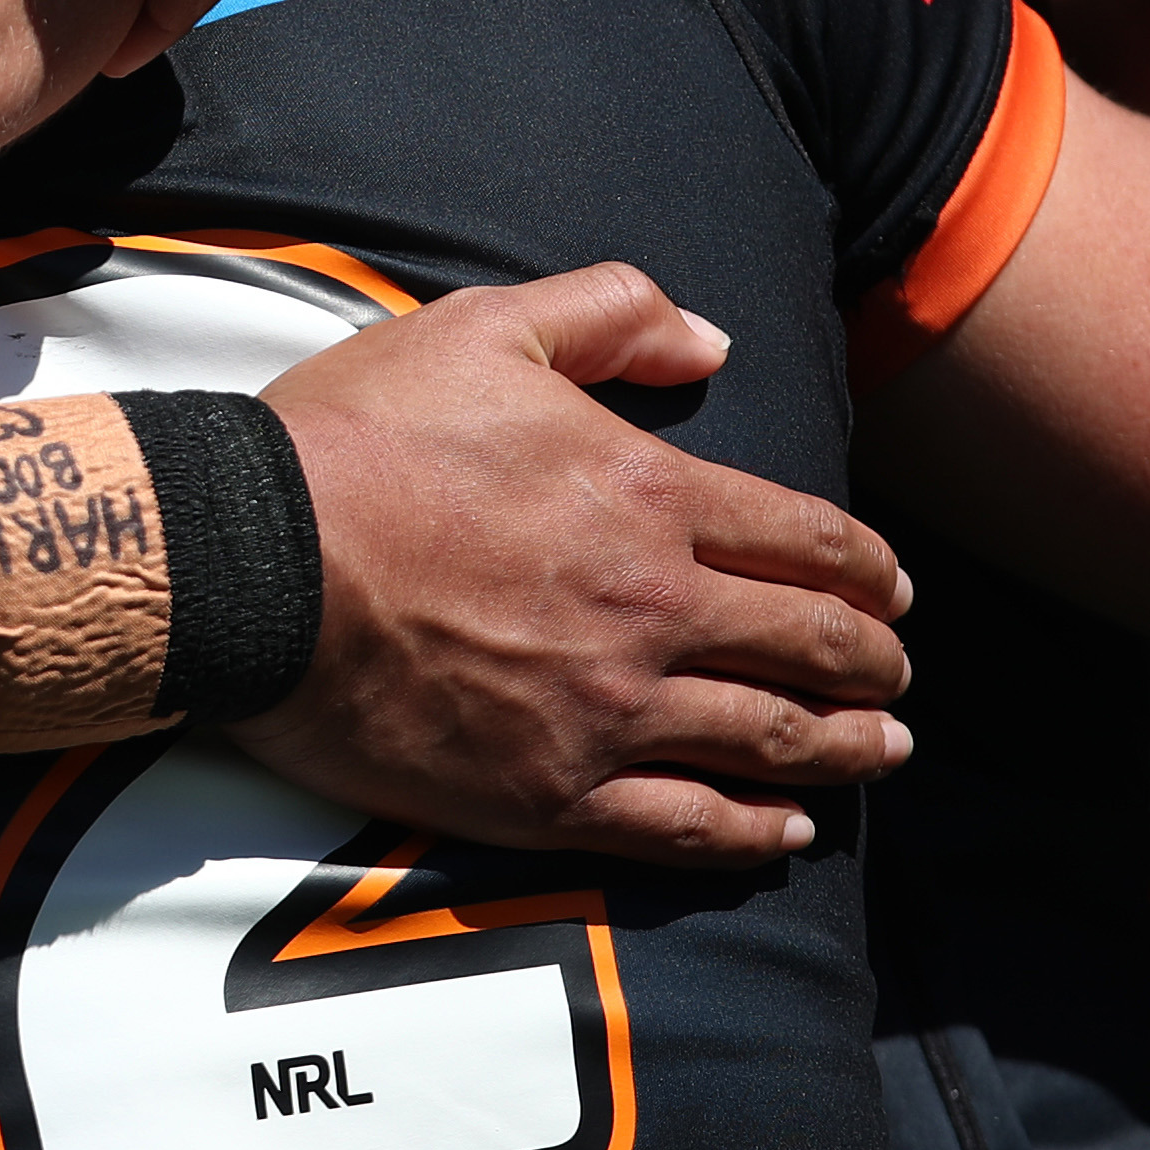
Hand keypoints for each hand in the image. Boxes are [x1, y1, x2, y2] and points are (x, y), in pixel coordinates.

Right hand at [224, 265, 914, 867]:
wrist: (251, 562)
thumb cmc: (358, 439)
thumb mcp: (483, 331)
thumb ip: (611, 314)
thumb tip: (715, 340)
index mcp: (651, 500)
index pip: (810, 542)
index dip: (870, 571)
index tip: (893, 590)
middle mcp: (654, 614)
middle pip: (812, 648)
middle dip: (875, 664)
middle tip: (898, 675)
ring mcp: (607, 715)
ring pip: (771, 744)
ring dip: (845, 749)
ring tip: (879, 751)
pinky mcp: (549, 795)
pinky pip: (686, 831)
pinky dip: (753, 835)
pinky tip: (784, 833)